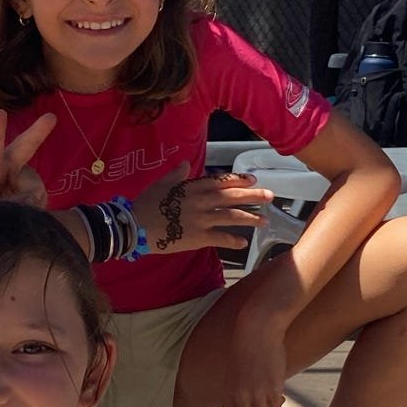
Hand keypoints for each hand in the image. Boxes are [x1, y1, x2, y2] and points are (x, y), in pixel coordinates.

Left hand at [0, 110, 55, 207]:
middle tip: (50, 117)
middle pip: (24, 147)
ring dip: (24, 204)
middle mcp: (7, 167)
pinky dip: (32, 211)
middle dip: (37, 132)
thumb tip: (30, 202)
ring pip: (33, 189)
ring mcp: (23, 177)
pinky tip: (20, 212)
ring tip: (7, 214)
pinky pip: (40, 200)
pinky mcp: (35, 189)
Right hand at [134, 166, 272, 254]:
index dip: (238, 180)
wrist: (136, 225)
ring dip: (250, 218)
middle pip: (232, 197)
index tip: (253, 180)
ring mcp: (201, 219)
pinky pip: (220, 238)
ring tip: (264, 220)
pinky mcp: (198, 237)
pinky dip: (232, 241)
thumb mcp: (161, 184)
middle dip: (253, 196)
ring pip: (231, 217)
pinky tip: (243, 243)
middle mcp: (201, 201)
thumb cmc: (146, 204)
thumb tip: (186, 163)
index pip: (221, 181)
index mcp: (193, 187)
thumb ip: (177, 174)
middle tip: (270, 196)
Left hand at [223, 315, 286, 406]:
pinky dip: (278, 403)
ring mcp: (256, 393)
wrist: (258, 329)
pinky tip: (280, 393)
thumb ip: (241, 388)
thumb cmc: (247, 345)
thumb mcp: (236, 369)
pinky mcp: (272, 389)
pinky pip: (276, 406)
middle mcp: (240, 395)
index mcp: (228, 390)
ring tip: (274, 399)